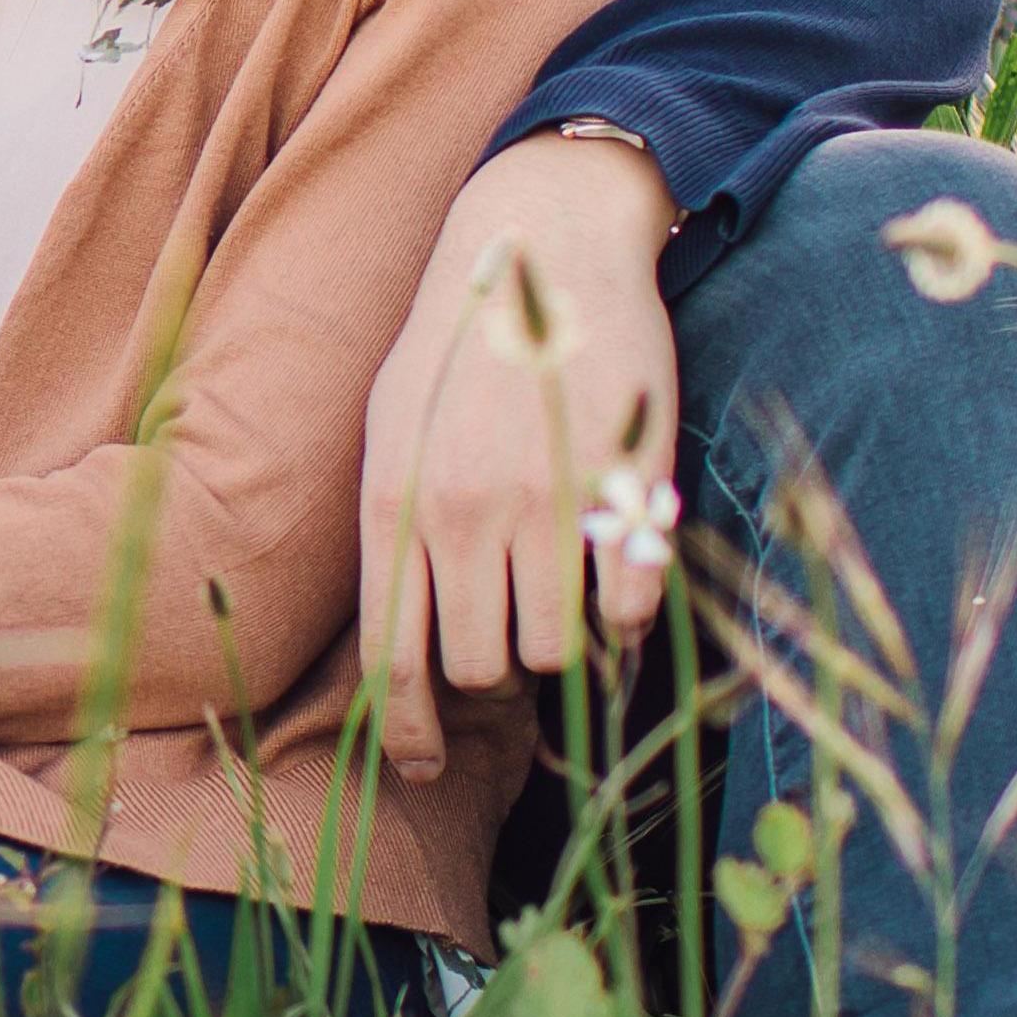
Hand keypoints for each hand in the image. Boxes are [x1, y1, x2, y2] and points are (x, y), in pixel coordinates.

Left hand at [359, 132, 679, 780]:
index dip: (407, 731)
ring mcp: (546, 502)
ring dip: (560, 643)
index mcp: (394, 502)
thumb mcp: (388, 430)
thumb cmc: (453, 348)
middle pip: (479, 668)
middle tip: (510, 631)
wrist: (542, 247)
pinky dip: (623, 615)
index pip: (392, 658)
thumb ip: (394, 535)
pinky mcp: (623, 488)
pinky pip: (627, 608)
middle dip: (495, 672)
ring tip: (560, 589)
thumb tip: (400, 651)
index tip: (420, 769)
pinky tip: (614, 576)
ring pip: (553, 650)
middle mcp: (463, 511)